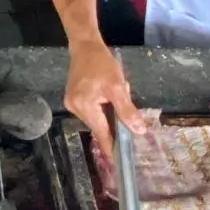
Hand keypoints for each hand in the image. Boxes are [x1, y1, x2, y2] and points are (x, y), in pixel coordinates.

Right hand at [64, 41, 145, 156]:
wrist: (85, 48)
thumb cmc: (103, 64)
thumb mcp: (118, 86)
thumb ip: (127, 110)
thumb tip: (138, 130)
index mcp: (85, 106)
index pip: (101, 132)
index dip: (110, 146)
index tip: (116, 162)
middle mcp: (74, 108)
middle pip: (97, 126)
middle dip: (111, 125)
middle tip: (126, 123)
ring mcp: (70, 104)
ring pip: (93, 119)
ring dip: (105, 116)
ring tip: (113, 100)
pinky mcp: (71, 100)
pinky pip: (89, 112)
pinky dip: (99, 111)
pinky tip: (104, 100)